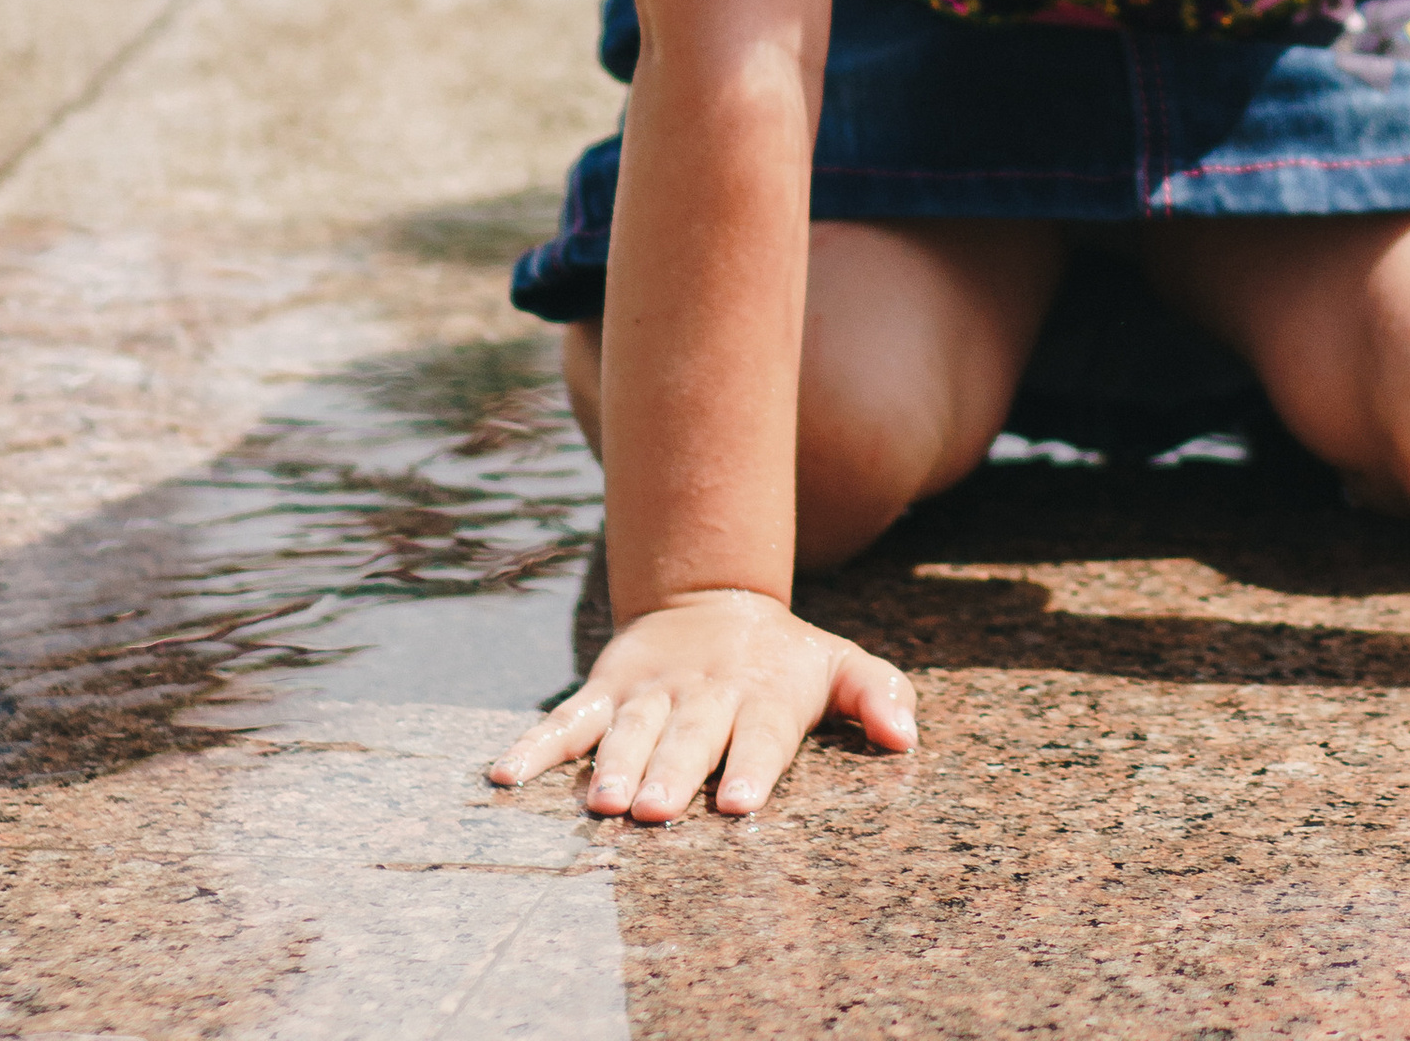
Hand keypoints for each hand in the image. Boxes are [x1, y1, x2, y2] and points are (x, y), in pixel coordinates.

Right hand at [486, 587, 917, 821]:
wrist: (709, 599)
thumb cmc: (781, 659)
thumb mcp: (836, 664)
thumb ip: (876, 692)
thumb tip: (904, 733)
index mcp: (760, 693)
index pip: (758, 732)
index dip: (750, 764)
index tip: (739, 801)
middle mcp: (702, 695)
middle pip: (687, 737)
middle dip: (671, 772)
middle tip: (654, 809)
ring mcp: (649, 693)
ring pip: (627, 730)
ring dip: (611, 764)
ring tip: (601, 803)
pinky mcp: (605, 690)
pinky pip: (566, 719)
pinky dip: (535, 745)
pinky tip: (505, 775)